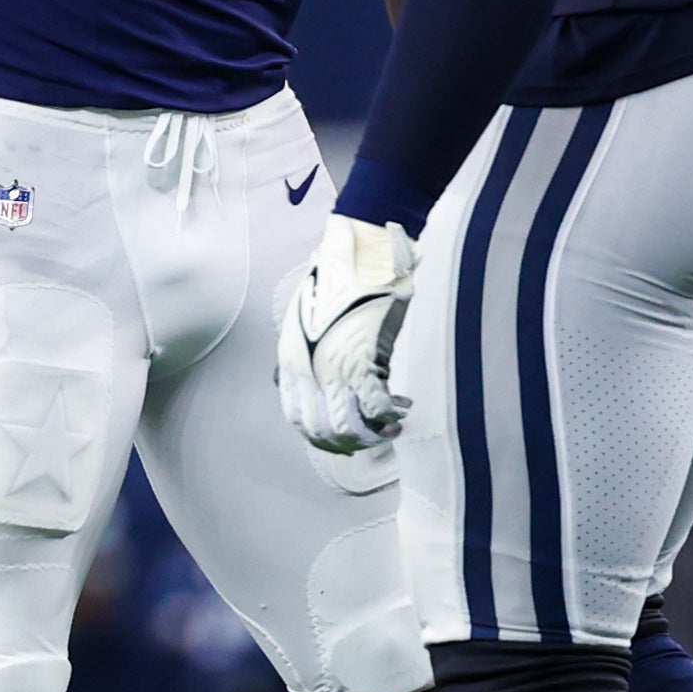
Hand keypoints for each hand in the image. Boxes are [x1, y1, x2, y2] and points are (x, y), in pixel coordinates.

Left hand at [277, 213, 417, 454]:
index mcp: (291, 360)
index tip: (345, 435)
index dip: (323, 436)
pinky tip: (401, 408)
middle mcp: (308, 369)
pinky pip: (376, 406)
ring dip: (373, 433)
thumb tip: (322, 383)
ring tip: (391, 425)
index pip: (299, 418)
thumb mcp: (306, 318)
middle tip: (373, 436)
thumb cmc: (340, 277)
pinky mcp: (364, 359)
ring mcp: (335, 367)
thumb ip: (308, 354)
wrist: (361, 249)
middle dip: (351, 442)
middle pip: (322, 431)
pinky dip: (391, 415)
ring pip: (349, 426)